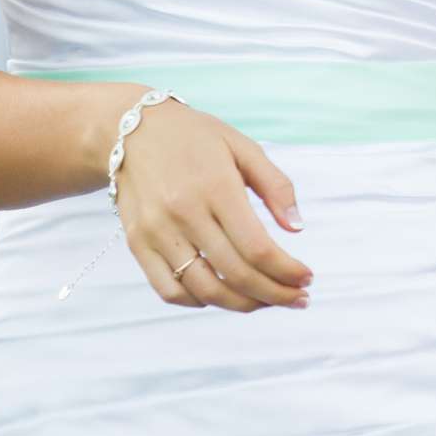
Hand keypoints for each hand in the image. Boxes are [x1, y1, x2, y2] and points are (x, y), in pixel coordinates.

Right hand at [111, 96, 313, 311]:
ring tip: (266, 301)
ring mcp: (157, 231)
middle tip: (298, 298)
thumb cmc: (195, 137)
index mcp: (216, 186)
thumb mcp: (243, 147)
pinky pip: (169, 290)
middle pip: (235, 273)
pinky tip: (224, 294)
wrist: (129, 131)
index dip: (286, 271)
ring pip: (204, 289)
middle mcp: (184, 212)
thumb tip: (297, 228)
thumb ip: (275, 186)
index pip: (257, 247)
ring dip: (242, 304)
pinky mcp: (137, 243)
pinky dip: (199, 301)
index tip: (306, 278)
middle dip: (274, 294)